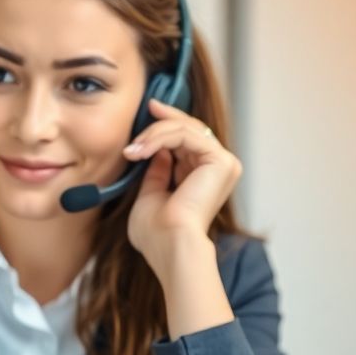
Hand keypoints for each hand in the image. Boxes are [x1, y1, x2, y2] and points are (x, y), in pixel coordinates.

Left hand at [124, 99, 242, 269]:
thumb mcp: (150, 196)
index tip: (149, 109)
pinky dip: (160, 138)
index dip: (169, 122)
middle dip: (161, 121)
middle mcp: (218, 168)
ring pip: (185, 128)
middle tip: (143, 111)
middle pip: (190, 128)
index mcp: (205, 177)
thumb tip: (157, 152)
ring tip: (132, 150)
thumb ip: (156, 173)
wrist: (170, 245)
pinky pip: (186, 134)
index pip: (189, 138)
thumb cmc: (157, 233)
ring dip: (154, 134)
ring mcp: (223, 164)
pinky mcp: (221, 161)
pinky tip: (141, 151)